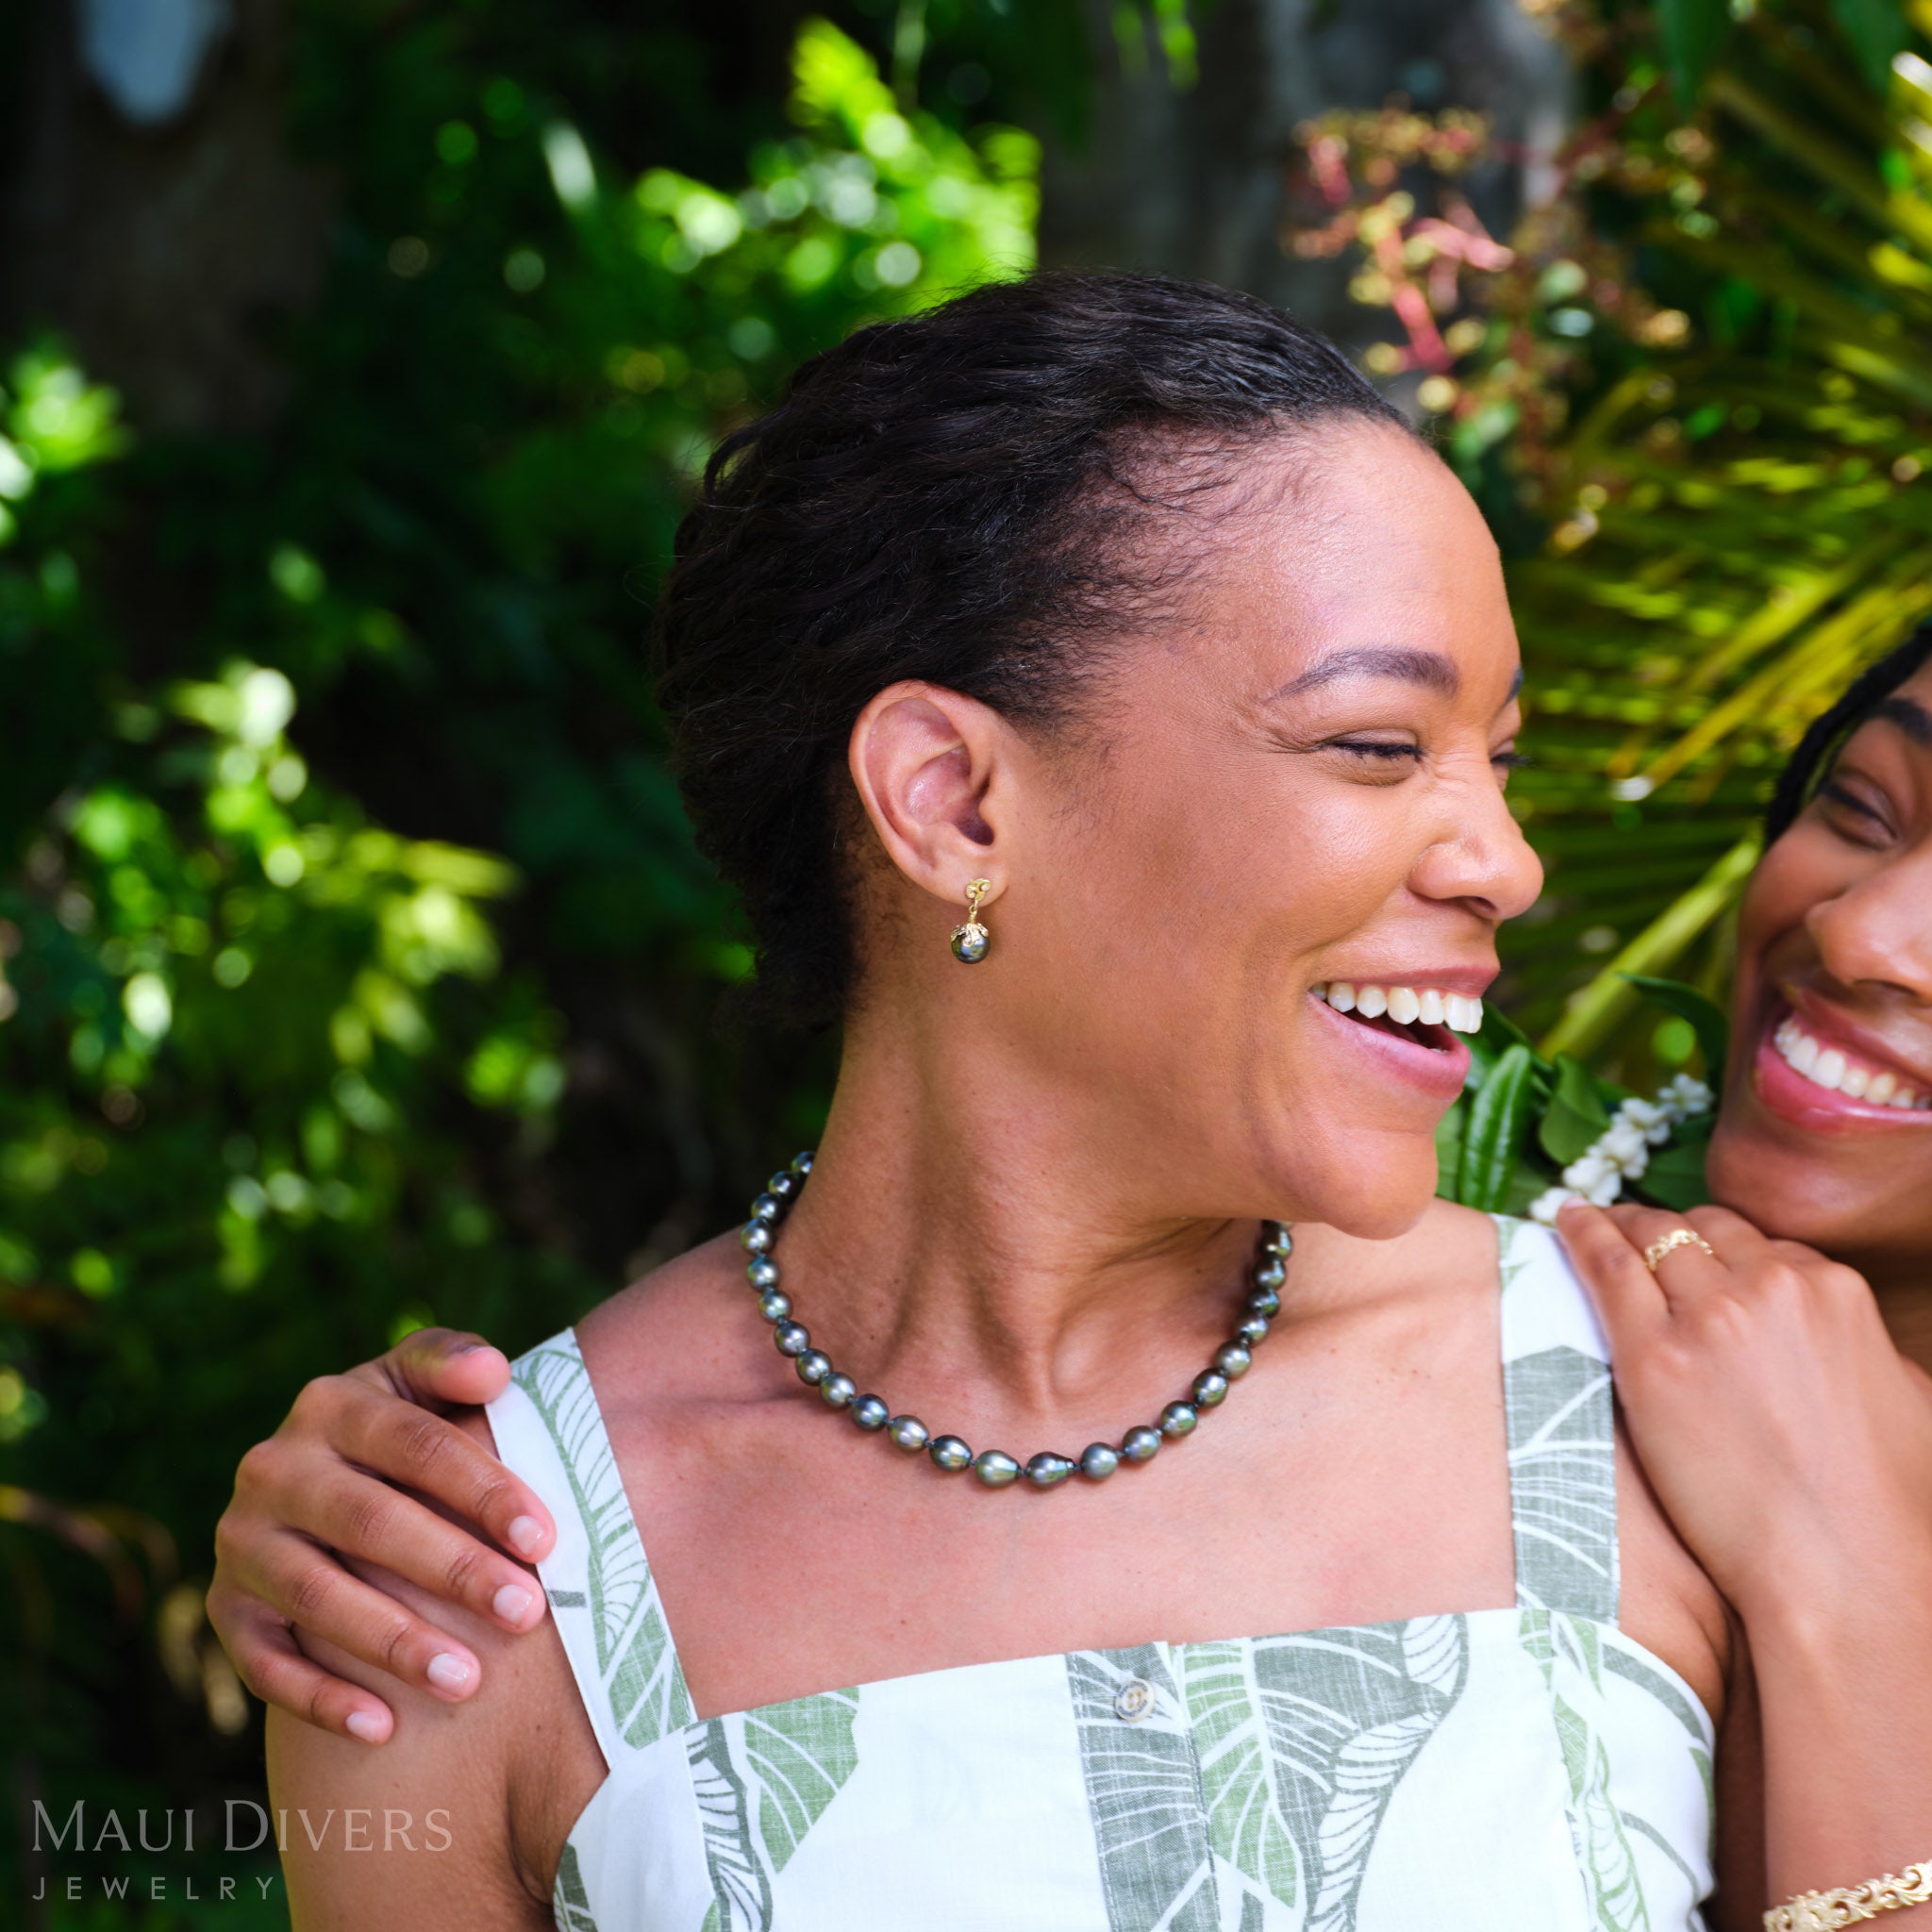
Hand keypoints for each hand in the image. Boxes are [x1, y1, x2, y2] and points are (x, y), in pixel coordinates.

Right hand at [206, 1327, 555, 1744]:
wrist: (320, 1488)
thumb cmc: (406, 1438)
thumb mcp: (422, 1384)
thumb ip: (454, 1362)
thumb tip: (492, 1371)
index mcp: (332, 1404)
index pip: (416, 1444)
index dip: (481, 1488)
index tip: (544, 1536)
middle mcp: (274, 1469)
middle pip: (369, 1521)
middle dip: (452, 1569)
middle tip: (526, 1612)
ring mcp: (242, 1542)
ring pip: (317, 1597)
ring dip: (393, 1643)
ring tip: (468, 1681)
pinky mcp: (226, 1612)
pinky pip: (267, 1664)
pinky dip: (321, 1700)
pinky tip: (384, 1730)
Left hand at [1555, 1201, 1931, 1634]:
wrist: (1846, 1570)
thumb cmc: (1882, 1505)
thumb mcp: (1904, 1397)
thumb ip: (1860, 1349)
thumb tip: (1842, 1342)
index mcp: (1834, 1291)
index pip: (1759, 1245)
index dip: (1720, 1251)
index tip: (1694, 1256)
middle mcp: (1771, 1288)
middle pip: (1701, 1231)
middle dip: (1665, 1230)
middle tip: (1630, 1231)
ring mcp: (1709, 1318)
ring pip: (1651, 1238)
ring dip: (1618, 1223)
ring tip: (1589, 1219)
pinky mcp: (1653, 1357)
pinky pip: (1604, 1267)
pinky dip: (1581, 1234)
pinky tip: (1565, 1221)